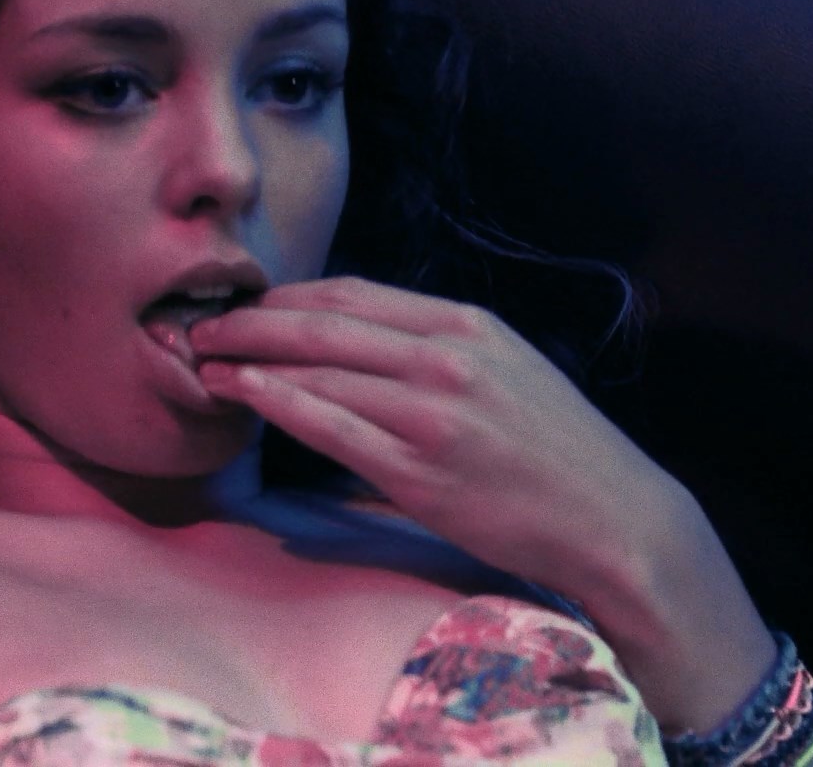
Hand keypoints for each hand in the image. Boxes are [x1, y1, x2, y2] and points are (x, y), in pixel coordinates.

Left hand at [190, 275, 679, 595]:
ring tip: (206, 363)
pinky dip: (281, 403)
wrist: (613, 518)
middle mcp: (447, 358)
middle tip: (200, 326)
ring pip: (320, 371)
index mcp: (465, 325)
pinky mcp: (422, 470)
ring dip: (250, 362)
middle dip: (251, 321)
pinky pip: (333, 426)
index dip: (285, 297)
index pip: (352, 294)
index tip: (244, 305)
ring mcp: (434, 414)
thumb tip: (356, 347)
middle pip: (323, 324)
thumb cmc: (553, 451)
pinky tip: (245, 392)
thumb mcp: (504, 369)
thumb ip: (434, 349)